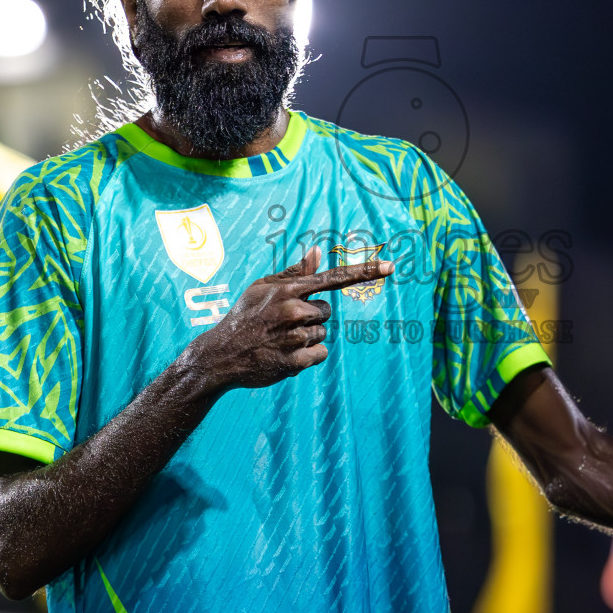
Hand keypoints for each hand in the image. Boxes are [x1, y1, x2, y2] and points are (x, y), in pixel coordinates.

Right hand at [183, 246, 392, 390]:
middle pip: (326, 311)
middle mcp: (293, 311)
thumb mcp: (262, 288)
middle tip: (284, 323)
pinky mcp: (295, 362)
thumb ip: (294, 272)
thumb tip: (319, 251)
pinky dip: (308, 356)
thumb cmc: (245, 316)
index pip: (333, 278)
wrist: (221, 355)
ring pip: (323, 333)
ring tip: (280, 339)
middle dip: (311, 317)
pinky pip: (320, 353)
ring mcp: (294, 337)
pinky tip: (285, 354)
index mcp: (287, 290)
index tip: (391, 266)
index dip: (365, 272)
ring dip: (307, 337)